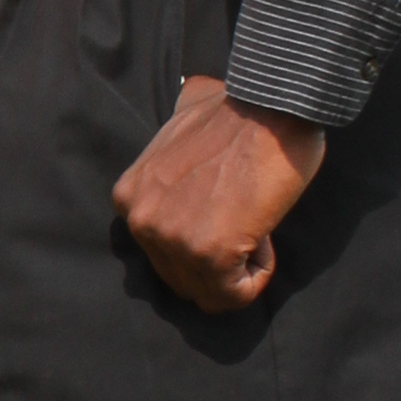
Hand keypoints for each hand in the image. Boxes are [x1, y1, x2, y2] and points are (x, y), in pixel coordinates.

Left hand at [112, 75, 325, 312]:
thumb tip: (182, 115)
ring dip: (240, 267)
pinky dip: (258, 274)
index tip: (229, 207)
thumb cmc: (239, 111)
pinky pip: (234, 295)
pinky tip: (262, 234)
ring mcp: (170, 239)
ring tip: (253, 222)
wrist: (272, 105)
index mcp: (129, 196)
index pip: (162, 253)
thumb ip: (170, 145)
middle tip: (244, 218)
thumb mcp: (179, 123)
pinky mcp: (207, 254)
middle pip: (182, 279)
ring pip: (209, 292)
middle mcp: (140, 220)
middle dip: (219, 259)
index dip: (203, 236)